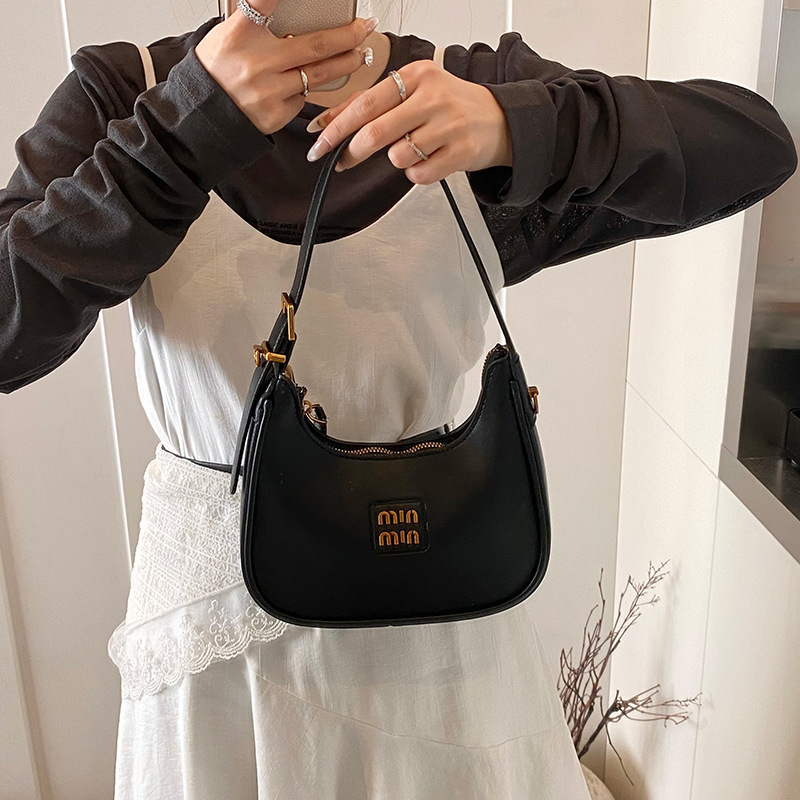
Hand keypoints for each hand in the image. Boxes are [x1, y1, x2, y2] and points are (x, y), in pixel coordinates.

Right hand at [195, 2, 376, 135]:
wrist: (205, 115)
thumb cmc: (218, 71)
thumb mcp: (229, 35)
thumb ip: (259, 23)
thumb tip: (295, 14)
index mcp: (240, 34)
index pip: (264, 2)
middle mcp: (257, 62)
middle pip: (315, 46)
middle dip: (347, 36)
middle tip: (365, 28)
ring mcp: (269, 91)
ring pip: (318, 75)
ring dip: (345, 64)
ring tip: (359, 55)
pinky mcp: (276, 114)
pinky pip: (302, 97)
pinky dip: (306, 88)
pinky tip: (304, 83)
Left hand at [304, 59, 513, 182]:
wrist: (498, 120)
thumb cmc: (449, 106)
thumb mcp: (412, 92)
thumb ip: (371, 104)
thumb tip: (326, 121)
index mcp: (416, 75)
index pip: (366, 102)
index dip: (337, 126)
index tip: (318, 142)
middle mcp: (433, 97)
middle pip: (376, 132)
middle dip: (353, 152)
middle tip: (343, 161)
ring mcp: (449, 125)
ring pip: (398, 156)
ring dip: (397, 159)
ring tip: (413, 149)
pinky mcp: (460, 152)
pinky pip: (419, 174)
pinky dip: (417, 173)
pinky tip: (429, 159)